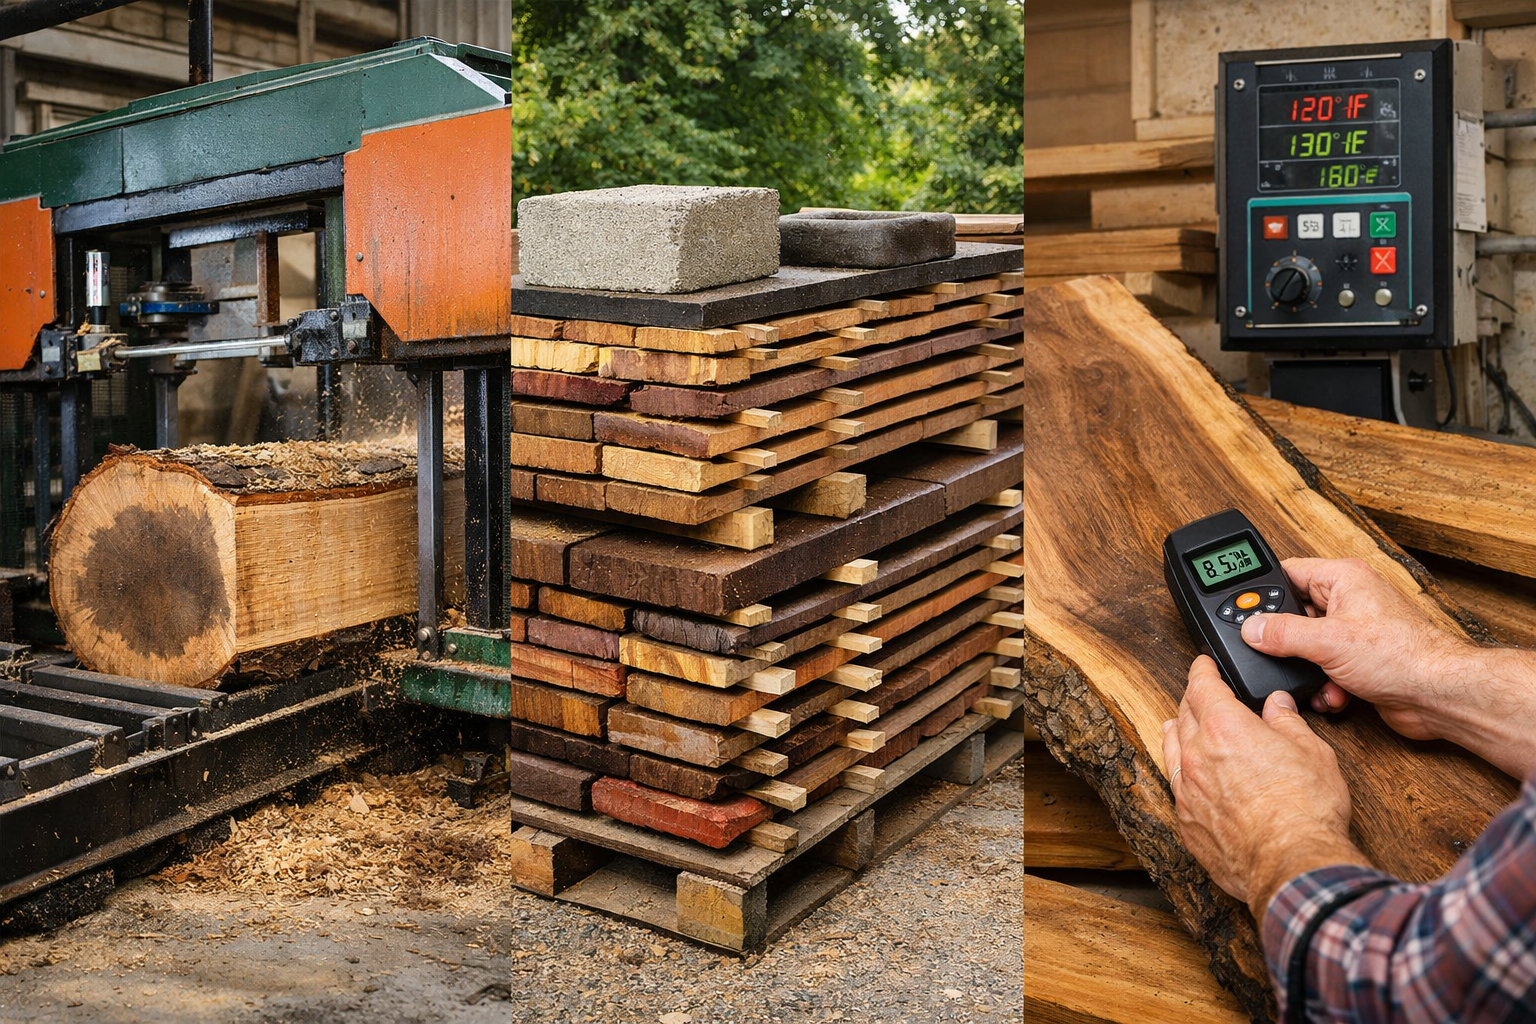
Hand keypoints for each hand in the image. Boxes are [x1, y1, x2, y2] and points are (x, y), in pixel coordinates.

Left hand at [1163, 656, 1369, 922]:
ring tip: (1177, 725)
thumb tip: (1278, 706)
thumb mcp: (1312, 751)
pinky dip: (1180, 773)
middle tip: (1201, 695)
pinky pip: (1176, 787)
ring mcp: (1186, 789)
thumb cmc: (1307, 809)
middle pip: (1183, 715)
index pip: (1202, 686)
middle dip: (1192, 700)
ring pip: (1171, 749)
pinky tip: (1187, 775)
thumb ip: (1288, 722)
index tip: (1203, 665)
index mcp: (1224, 727)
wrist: (1292, 864)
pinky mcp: (1186, 822)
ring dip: (1176, 732)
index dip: (1203, 670)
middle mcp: (1196, 754)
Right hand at [1239, 558, 1469, 740]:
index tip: (1241, 611)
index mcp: (1342, 579)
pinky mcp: (1361, 660)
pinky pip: (1325, 668)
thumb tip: (1251, 629)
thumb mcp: (1327, 641)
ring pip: (1308, 646)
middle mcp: (1349, 601)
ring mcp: (1356, 631)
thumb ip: (1281, 634)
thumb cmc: (1402, 656)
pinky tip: (1333, 694)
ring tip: (1314, 677)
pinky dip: (1324, 684)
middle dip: (1286, 642)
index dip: (1262, 592)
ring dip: (1306, 669)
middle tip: (1274, 652)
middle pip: (1294, 615)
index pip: (1287, 573)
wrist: (1438, 696)